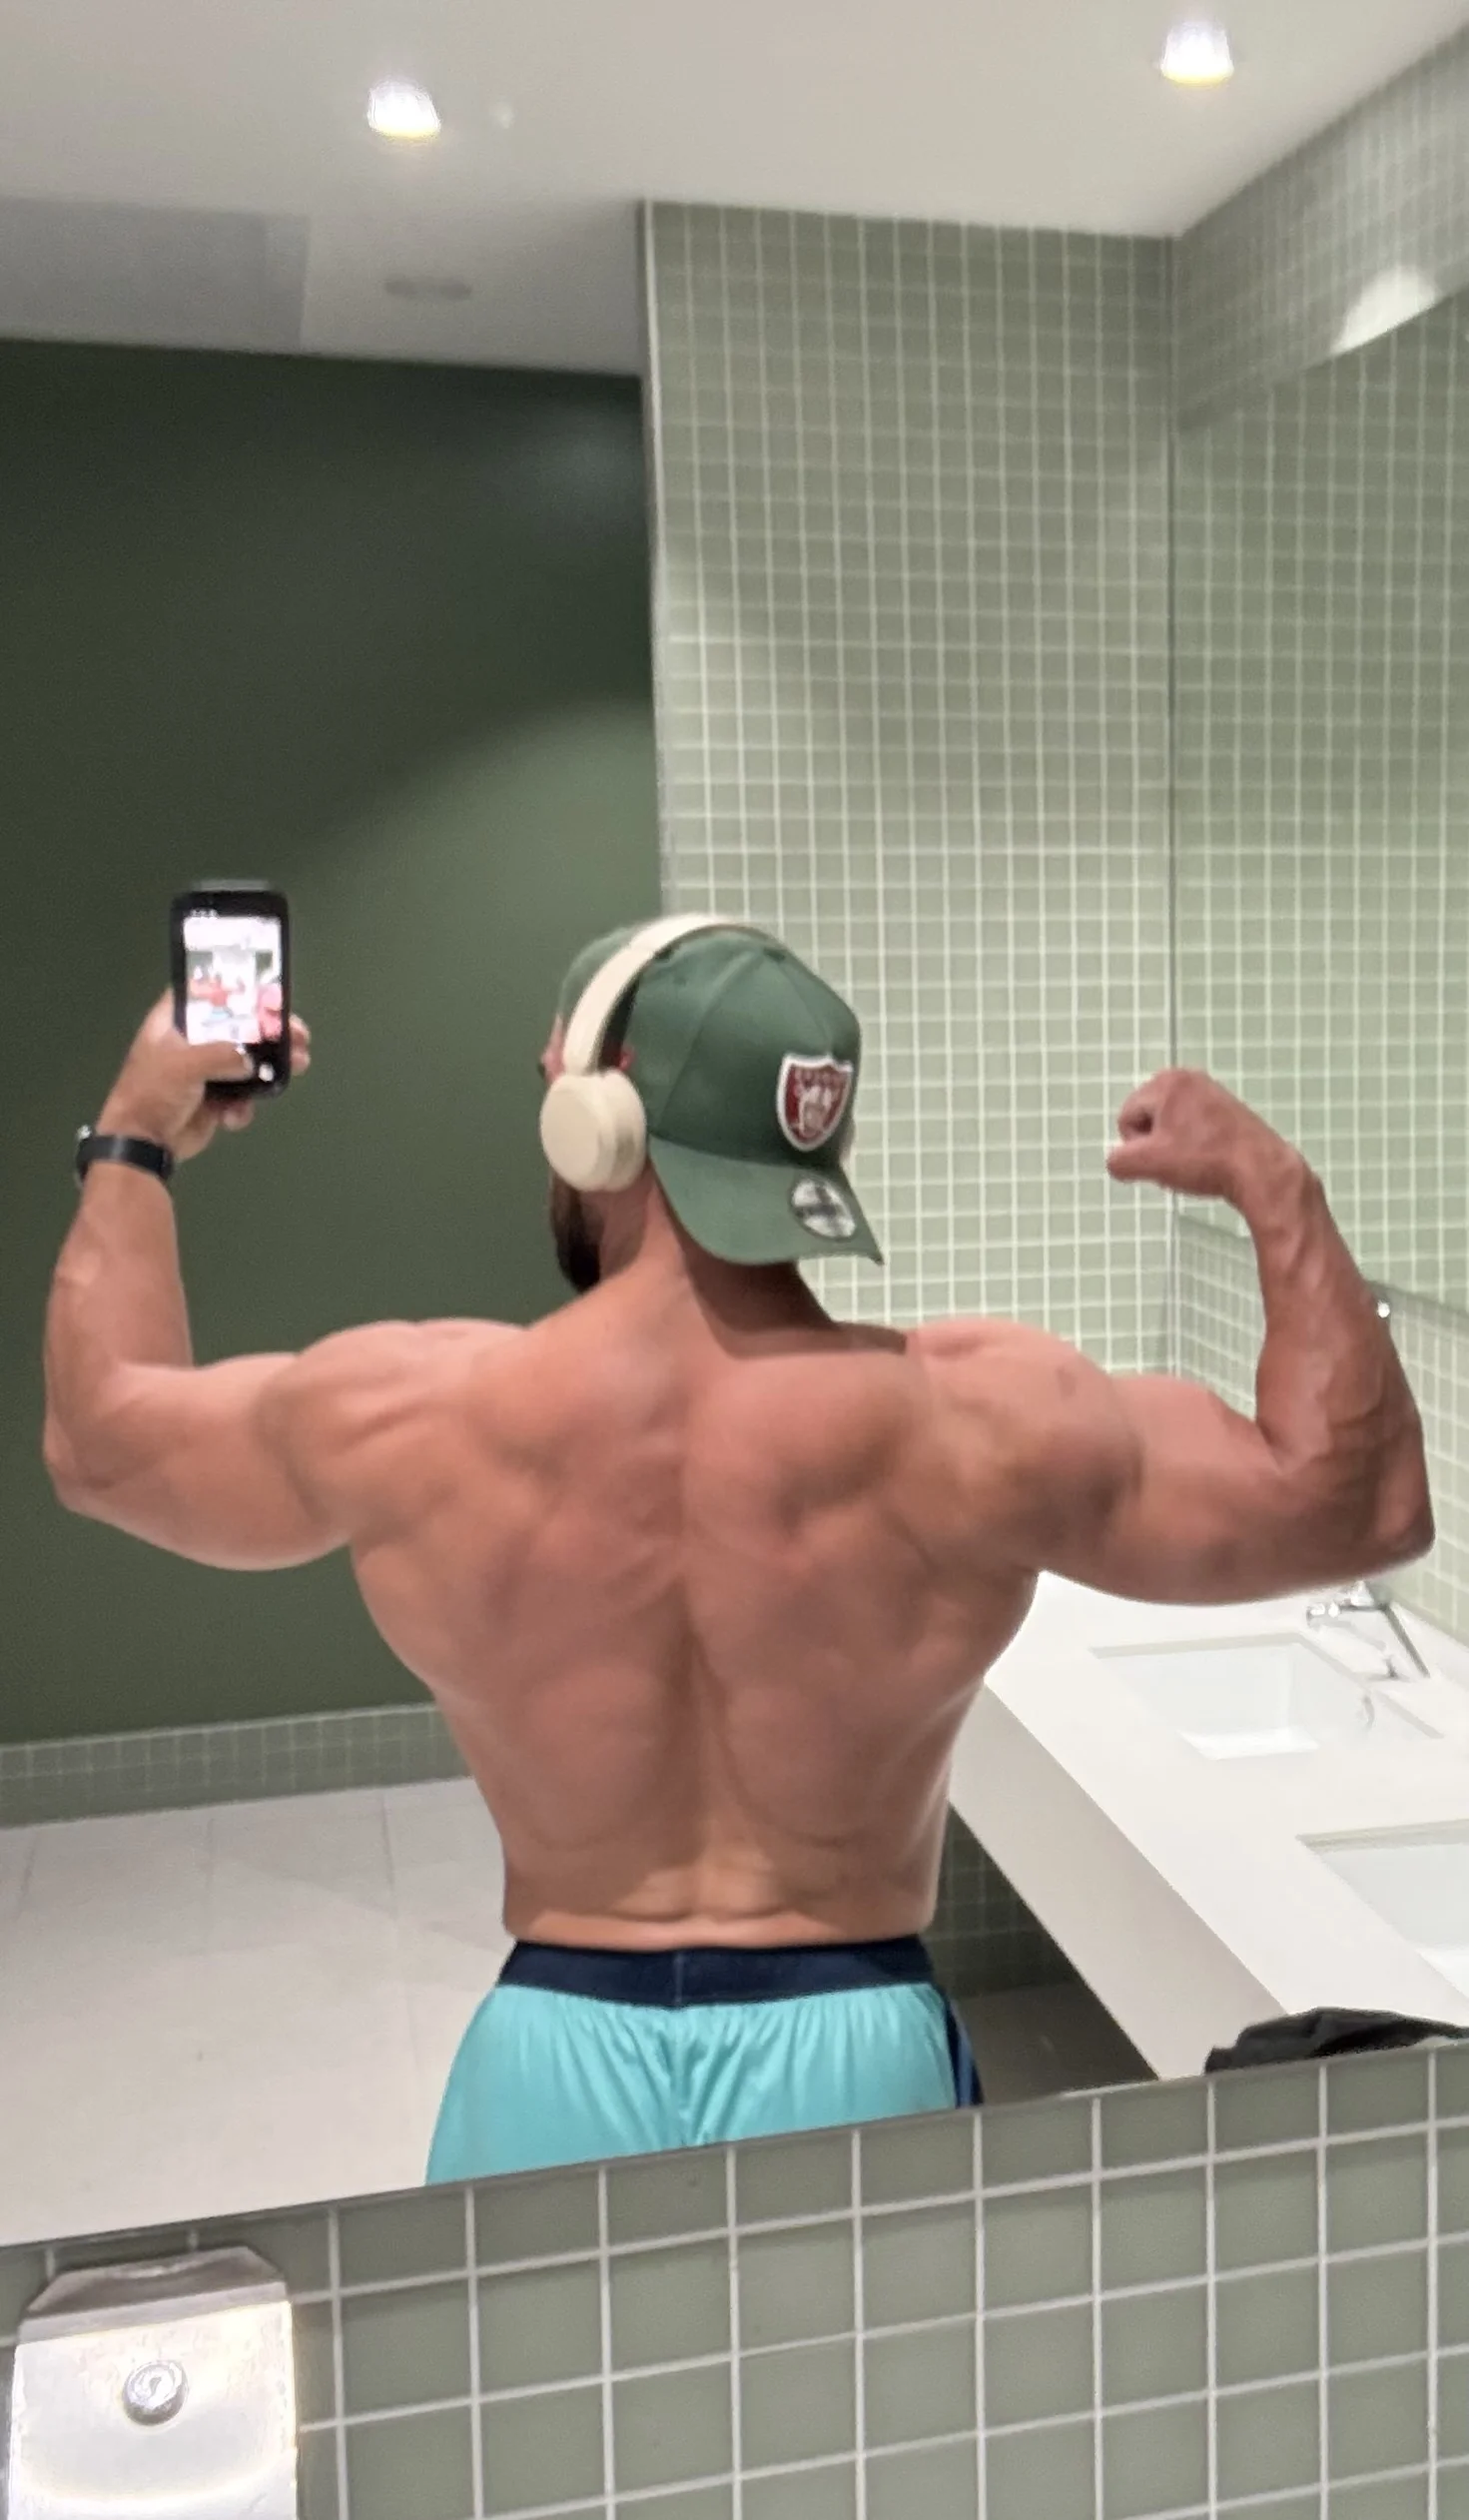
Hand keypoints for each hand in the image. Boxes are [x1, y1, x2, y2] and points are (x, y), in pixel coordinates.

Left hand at [97, 993, 312, 1163]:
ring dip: (272, 1066)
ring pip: (248, 1061)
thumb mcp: (184, 1064)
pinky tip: (235, 1115)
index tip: (264, 994)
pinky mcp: (215, 1098)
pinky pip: (243, 1094)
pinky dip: (245, 1105)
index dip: (234, 990)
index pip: (205, 993)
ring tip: (299, 1064)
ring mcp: (205, 1071)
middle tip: (298, 1033)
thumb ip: (222, 1055)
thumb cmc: (153, 1093)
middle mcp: (192, 1042)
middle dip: (270, 1031)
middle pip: (238, 1027)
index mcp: (174, 1022)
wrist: (144, 1143)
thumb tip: (251, 1062)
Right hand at [1106, 1069, 1295, 1206]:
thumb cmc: (1202, 1161)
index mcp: (1166, 1082)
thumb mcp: (1148, 1164)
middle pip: (1148, 1118)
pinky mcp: (1228, 1108)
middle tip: (1175, 1164)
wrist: (1260, 1169)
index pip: (1127, 1118)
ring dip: (1173, 1147)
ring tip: (1193, 1165)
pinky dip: (1194, 1144)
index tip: (1161, 1160)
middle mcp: (1188, 1078)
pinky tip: (1208, 1161)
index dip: (1136, 1147)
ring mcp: (1211, 1091)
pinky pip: (1194, 1126)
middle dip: (1154, 1144)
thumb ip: (1119, 1161)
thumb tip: (1120, 1161)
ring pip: (1171, 1125)